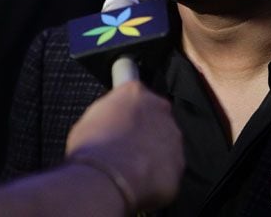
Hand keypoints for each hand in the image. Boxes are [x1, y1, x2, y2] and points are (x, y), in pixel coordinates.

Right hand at [65, 80, 183, 210]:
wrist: (107, 180)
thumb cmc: (92, 148)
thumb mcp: (90, 120)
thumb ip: (108, 114)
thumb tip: (110, 122)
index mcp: (134, 92)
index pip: (136, 90)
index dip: (131, 103)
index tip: (127, 111)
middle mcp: (159, 108)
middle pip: (155, 115)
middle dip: (145, 128)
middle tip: (128, 145)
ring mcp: (173, 135)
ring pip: (166, 141)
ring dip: (154, 150)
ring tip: (134, 167)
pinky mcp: (180, 162)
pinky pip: (170, 166)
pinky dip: (160, 173)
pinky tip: (143, 180)